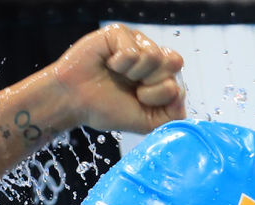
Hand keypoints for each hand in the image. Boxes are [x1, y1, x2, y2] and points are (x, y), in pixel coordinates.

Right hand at [52, 23, 185, 133]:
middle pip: (174, 63)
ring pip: (156, 55)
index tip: (138, 100)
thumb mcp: (145, 122)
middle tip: (132, 88)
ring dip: (134, 73)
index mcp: (160, 76)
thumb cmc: (106, 109)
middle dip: (152, 84)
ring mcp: (137, 42)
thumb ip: (172, 116)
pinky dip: (119, 64)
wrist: (74, 102)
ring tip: (118, 75)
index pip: (179, 82)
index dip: (158, 97)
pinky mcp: (120, 32)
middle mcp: (151, 56)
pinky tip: (108, 64)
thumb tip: (181, 92)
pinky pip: (134, 49)